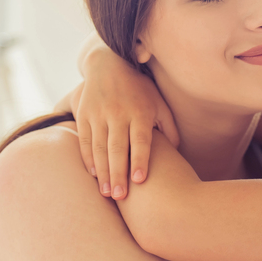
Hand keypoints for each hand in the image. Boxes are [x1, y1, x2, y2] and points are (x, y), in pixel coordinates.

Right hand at [74, 48, 179, 198]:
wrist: (108, 64)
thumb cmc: (140, 89)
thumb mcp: (159, 103)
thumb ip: (169, 127)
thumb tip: (177, 152)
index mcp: (139, 112)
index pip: (140, 140)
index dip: (140, 160)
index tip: (141, 181)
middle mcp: (118, 113)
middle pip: (118, 148)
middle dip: (119, 174)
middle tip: (121, 196)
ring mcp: (99, 114)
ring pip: (100, 148)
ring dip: (103, 172)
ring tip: (108, 193)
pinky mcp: (84, 114)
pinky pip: (85, 140)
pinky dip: (89, 159)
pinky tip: (95, 175)